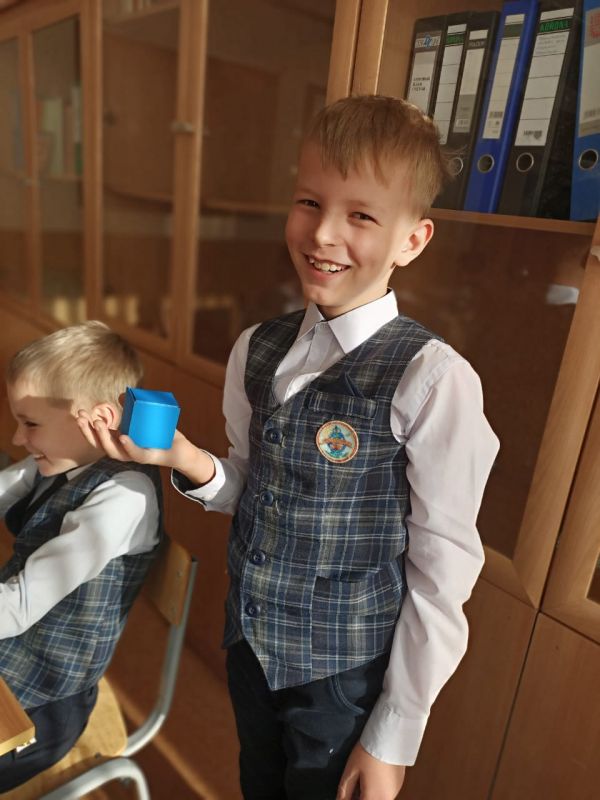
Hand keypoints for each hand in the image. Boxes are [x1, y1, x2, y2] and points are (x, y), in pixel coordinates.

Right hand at [76, 411, 214, 482]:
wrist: (179, 447)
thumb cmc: (159, 433)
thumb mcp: (143, 418)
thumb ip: (132, 408)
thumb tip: (122, 395)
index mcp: (119, 443)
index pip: (97, 437)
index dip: (85, 427)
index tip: (79, 413)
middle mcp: (123, 451)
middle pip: (100, 445)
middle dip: (88, 431)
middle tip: (82, 416)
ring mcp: (134, 456)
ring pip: (114, 451)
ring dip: (104, 438)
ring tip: (97, 423)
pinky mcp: (148, 458)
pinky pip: (136, 453)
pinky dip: (129, 446)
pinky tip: (123, 437)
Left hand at [337, 743, 405, 799]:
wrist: (389, 736)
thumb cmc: (368, 753)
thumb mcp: (351, 770)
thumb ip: (344, 791)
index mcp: (373, 798)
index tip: (346, 794)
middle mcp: (386, 799)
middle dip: (360, 797)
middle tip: (352, 788)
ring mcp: (395, 792)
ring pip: (377, 799)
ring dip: (368, 795)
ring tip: (361, 782)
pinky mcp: (399, 784)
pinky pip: (385, 794)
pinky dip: (377, 791)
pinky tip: (372, 777)